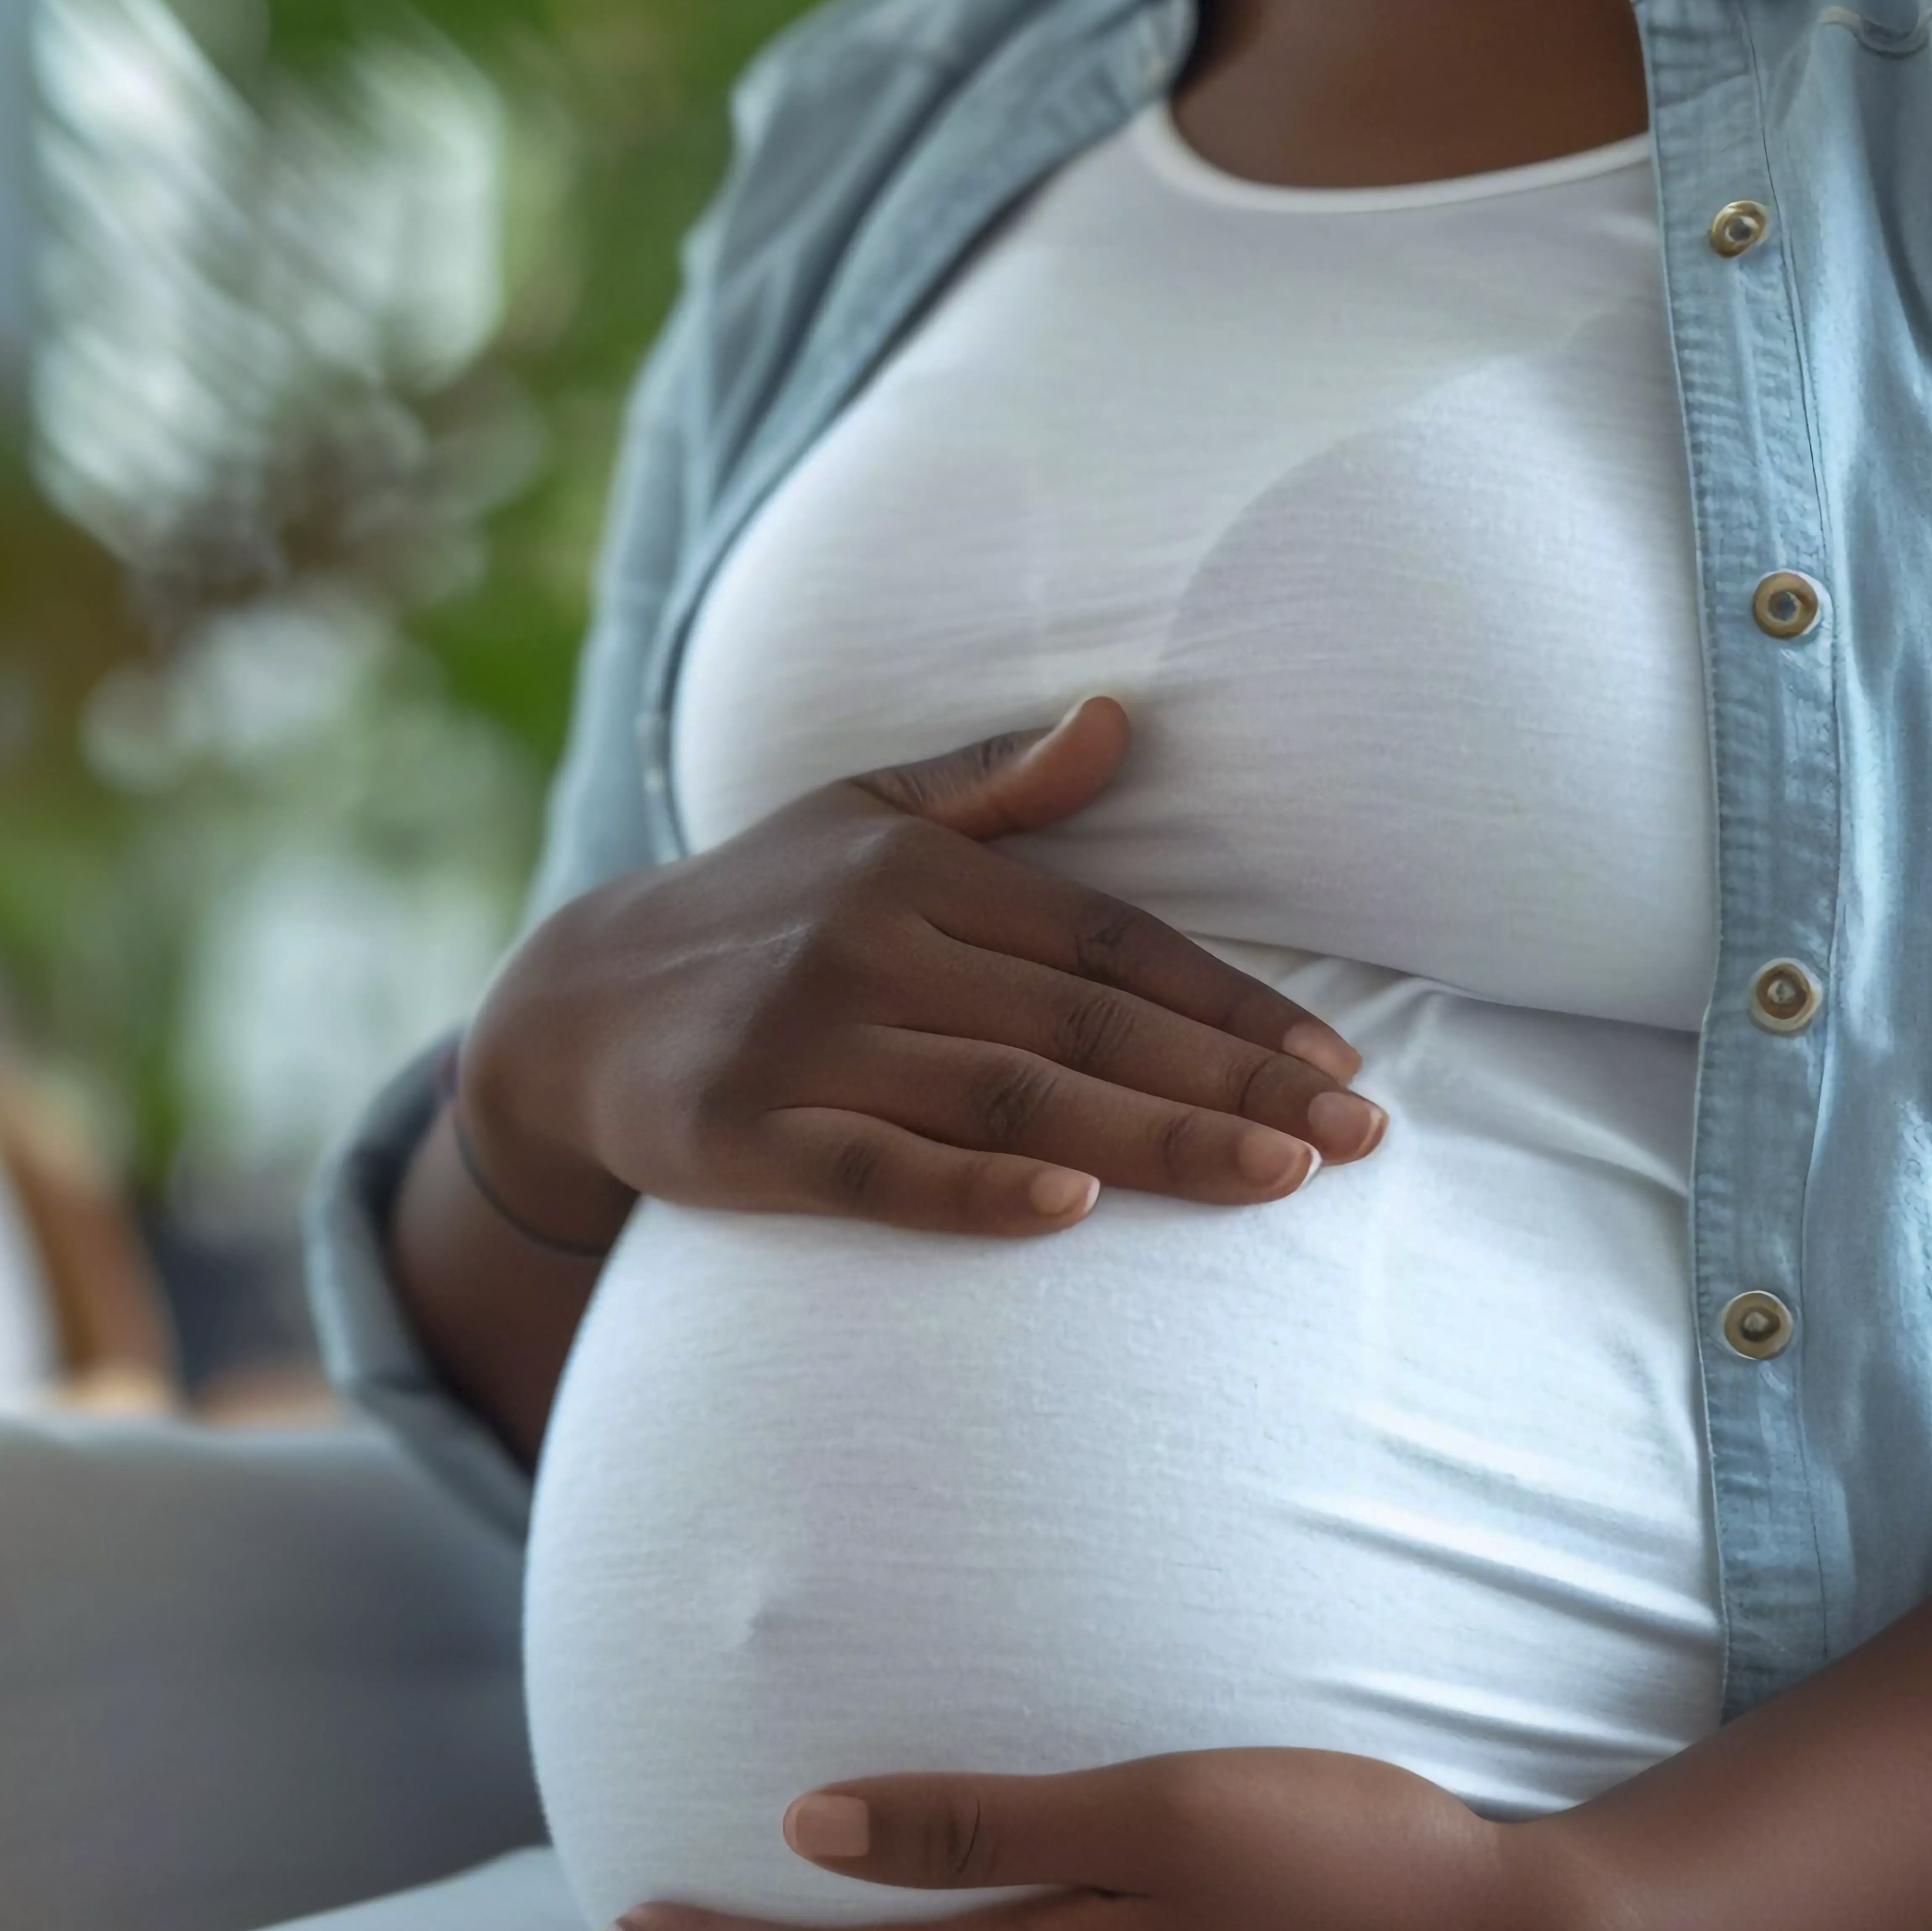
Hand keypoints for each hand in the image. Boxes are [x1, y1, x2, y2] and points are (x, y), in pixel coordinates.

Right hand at [456, 696, 1385, 1246]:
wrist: (571, 1008)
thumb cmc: (754, 914)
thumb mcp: (858, 817)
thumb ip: (995, 785)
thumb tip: (1119, 718)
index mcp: (917, 870)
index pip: (1112, 940)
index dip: (1231, 1005)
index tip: (1340, 1064)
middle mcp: (870, 945)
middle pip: (1089, 1021)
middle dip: (1237, 1085)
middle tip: (1360, 1141)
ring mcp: (808, 1043)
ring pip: (1016, 1097)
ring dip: (1158, 1141)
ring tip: (1281, 1179)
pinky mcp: (747, 1137)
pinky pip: (882, 1171)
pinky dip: (979, 1189)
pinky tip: (1073, 1212)